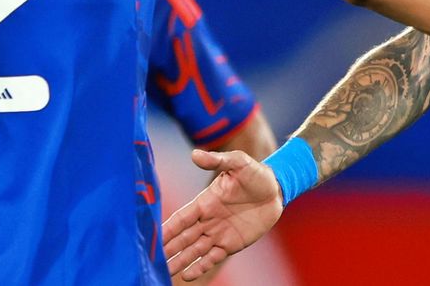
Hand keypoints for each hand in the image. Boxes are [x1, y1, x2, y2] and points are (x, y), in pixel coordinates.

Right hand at [162, 149, 283, 280]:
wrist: (276, 189)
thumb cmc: (256, 174)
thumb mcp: (239, 163)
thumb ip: (218, 159)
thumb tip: (194, 154)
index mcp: (205, 202)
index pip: (181, 218)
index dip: (168, 228)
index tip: (153, 238)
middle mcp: (208, 220)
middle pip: (183, 237)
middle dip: (168, 249)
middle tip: (153, 261)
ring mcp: (218, 233)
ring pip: (194, 250)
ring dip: (180, 260)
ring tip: (165, 272)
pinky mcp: (231, 243)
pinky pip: (213, 257)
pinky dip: (200, 266)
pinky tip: (188, 274)